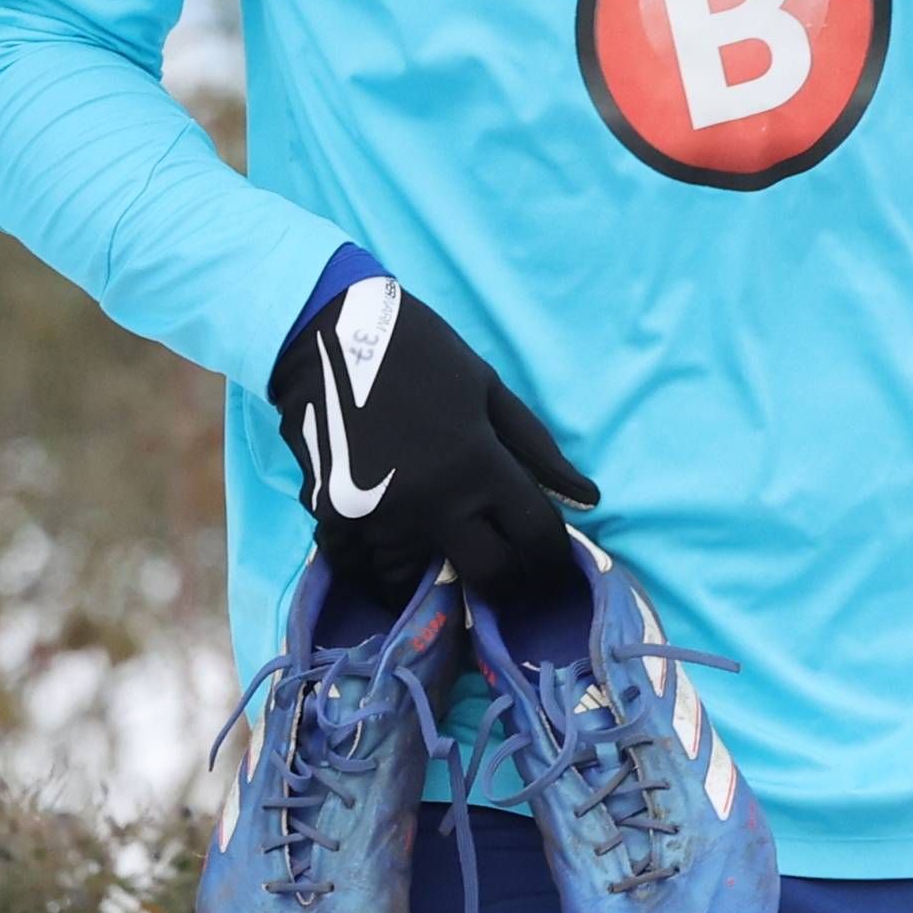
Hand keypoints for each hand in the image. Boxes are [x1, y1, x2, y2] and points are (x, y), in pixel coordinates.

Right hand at [268, 276, 596, 598]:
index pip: (536, 536)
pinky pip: (361, 565)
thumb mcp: (486, 388)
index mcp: (478, 464)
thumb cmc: (416, 352)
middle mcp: (433, 500)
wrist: (323, 332)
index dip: (552, 558)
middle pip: (487, 574)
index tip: (550, 564)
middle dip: (505, 580)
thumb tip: (589, 499)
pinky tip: (386, 547)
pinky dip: (375, 565)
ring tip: (436, 556)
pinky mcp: (331, 517)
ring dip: (432, 573)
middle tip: (503, 572)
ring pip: (417, 580)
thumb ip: (537, 449)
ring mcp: (378, 515)